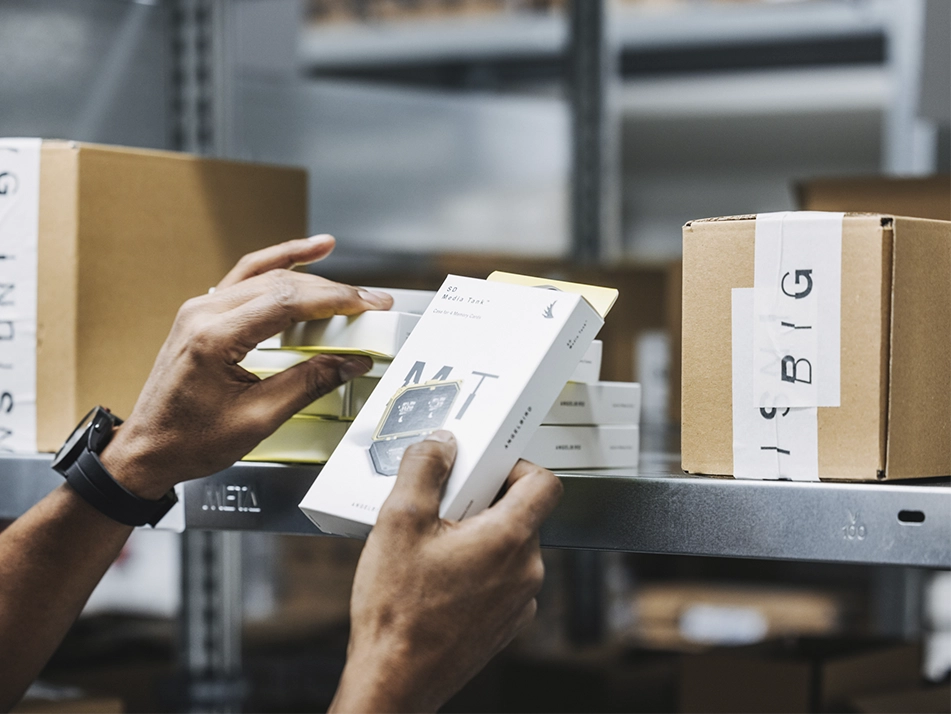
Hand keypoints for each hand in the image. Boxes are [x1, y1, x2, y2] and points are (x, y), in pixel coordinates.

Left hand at [100, 235, 393, 498]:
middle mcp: (203, 313)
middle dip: (332, 292)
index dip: (335, 300)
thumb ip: (308, 384)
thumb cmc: (190, 441)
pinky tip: (306, 253)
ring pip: (266, 277)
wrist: (147, 450)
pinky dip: (279, 263)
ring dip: (313, 279)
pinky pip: (247, 277)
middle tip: (371, 303)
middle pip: (281, 284)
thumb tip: (349, 362)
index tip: (367, 305)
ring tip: (351, 286)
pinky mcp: (203, 314)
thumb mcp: (258, 419)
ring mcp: (200, 309)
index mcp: (214, 338)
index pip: (287, 302)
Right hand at [331, 431, 562, 712]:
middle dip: (482, 502)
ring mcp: (519, 601)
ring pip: (508, 547)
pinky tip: (437, 579)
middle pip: (521, 513)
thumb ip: (424, 470)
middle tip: (442, 508)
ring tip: (432, 548)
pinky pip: (501, 579)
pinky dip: (477, 569)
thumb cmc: (398, 613)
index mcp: (508, 539)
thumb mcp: (398, 522)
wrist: (395, 682)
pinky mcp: (506, 623)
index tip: (485, 467)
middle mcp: (525, 571)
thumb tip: (440, 444)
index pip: (544, 483)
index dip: (515, 465)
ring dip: (478, 536)